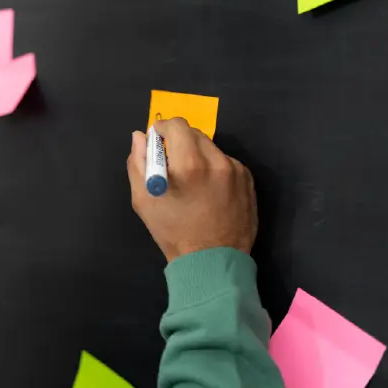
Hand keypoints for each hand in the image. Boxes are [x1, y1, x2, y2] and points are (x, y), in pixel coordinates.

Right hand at [127, 118, 258, 262]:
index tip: (158, 140)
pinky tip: (210, 191)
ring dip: (198, 156)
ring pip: (211, 148)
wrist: (212, 262)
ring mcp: (236, 170)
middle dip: (180, 142)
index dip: (163, 128)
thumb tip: (140, 137)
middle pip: (195, 133)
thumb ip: (139, 163)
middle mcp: (217, 161)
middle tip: (173, 163)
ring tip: (193, 183)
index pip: (177, 125)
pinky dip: (215, 169)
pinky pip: (226, 163)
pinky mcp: (248, 180)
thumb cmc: (174, 233)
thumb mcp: (144, 201)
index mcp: (190, 164)